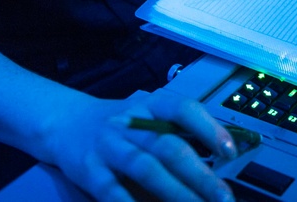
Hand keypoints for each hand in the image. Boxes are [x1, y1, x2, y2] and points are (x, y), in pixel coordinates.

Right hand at [42, 88, 235, 201]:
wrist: (67, 122)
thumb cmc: (122, 127)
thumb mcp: (149, 120)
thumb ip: (178, 138)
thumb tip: (219, 164)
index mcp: (152, 105)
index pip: (184, 109)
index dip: (209, 128)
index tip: (230, 152)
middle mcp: (130, 121)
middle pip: (168, 146)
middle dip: (199, 174)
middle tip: (223, 196)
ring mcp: (108, 144)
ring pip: (145, 168)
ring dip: (175, 192)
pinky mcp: (88, 169)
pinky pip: (111, 189)